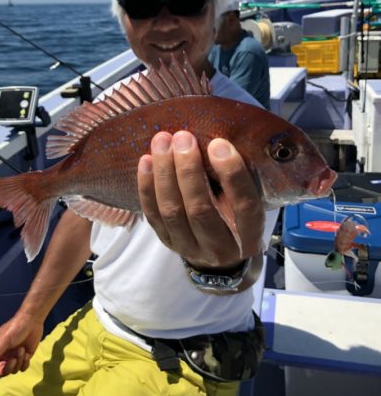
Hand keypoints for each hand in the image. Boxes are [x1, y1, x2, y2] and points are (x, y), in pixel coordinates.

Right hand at [0, 311, 43, 393]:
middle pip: (2, 372)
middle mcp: (4, 355)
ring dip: (19, 361)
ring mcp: (14, 356)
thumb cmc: (16, 327)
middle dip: (8, 367)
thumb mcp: (4, 340)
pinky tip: (28, 353)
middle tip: (14, 358)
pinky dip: (25, 362)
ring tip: (22, 349)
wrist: (33, 320)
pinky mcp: (24, 357)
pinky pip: (23, 368)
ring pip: (13, 370)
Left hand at [137, 131, 264, 270]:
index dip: (232, 174)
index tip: (218, 144)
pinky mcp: (168, 243)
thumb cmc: (238, 218)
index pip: (244, 206)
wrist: (221, 257)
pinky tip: (146, 161)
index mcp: (249, 235)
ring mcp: (190, 248)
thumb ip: (239, 179)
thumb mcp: (249, 203)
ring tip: (162, 142)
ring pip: (172, 212)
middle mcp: (220, 247)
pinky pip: (152, 215)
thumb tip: (219, 141)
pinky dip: (147, 186)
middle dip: (188, 170)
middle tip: (183, 137)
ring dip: (164, 173)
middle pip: (200, 210)